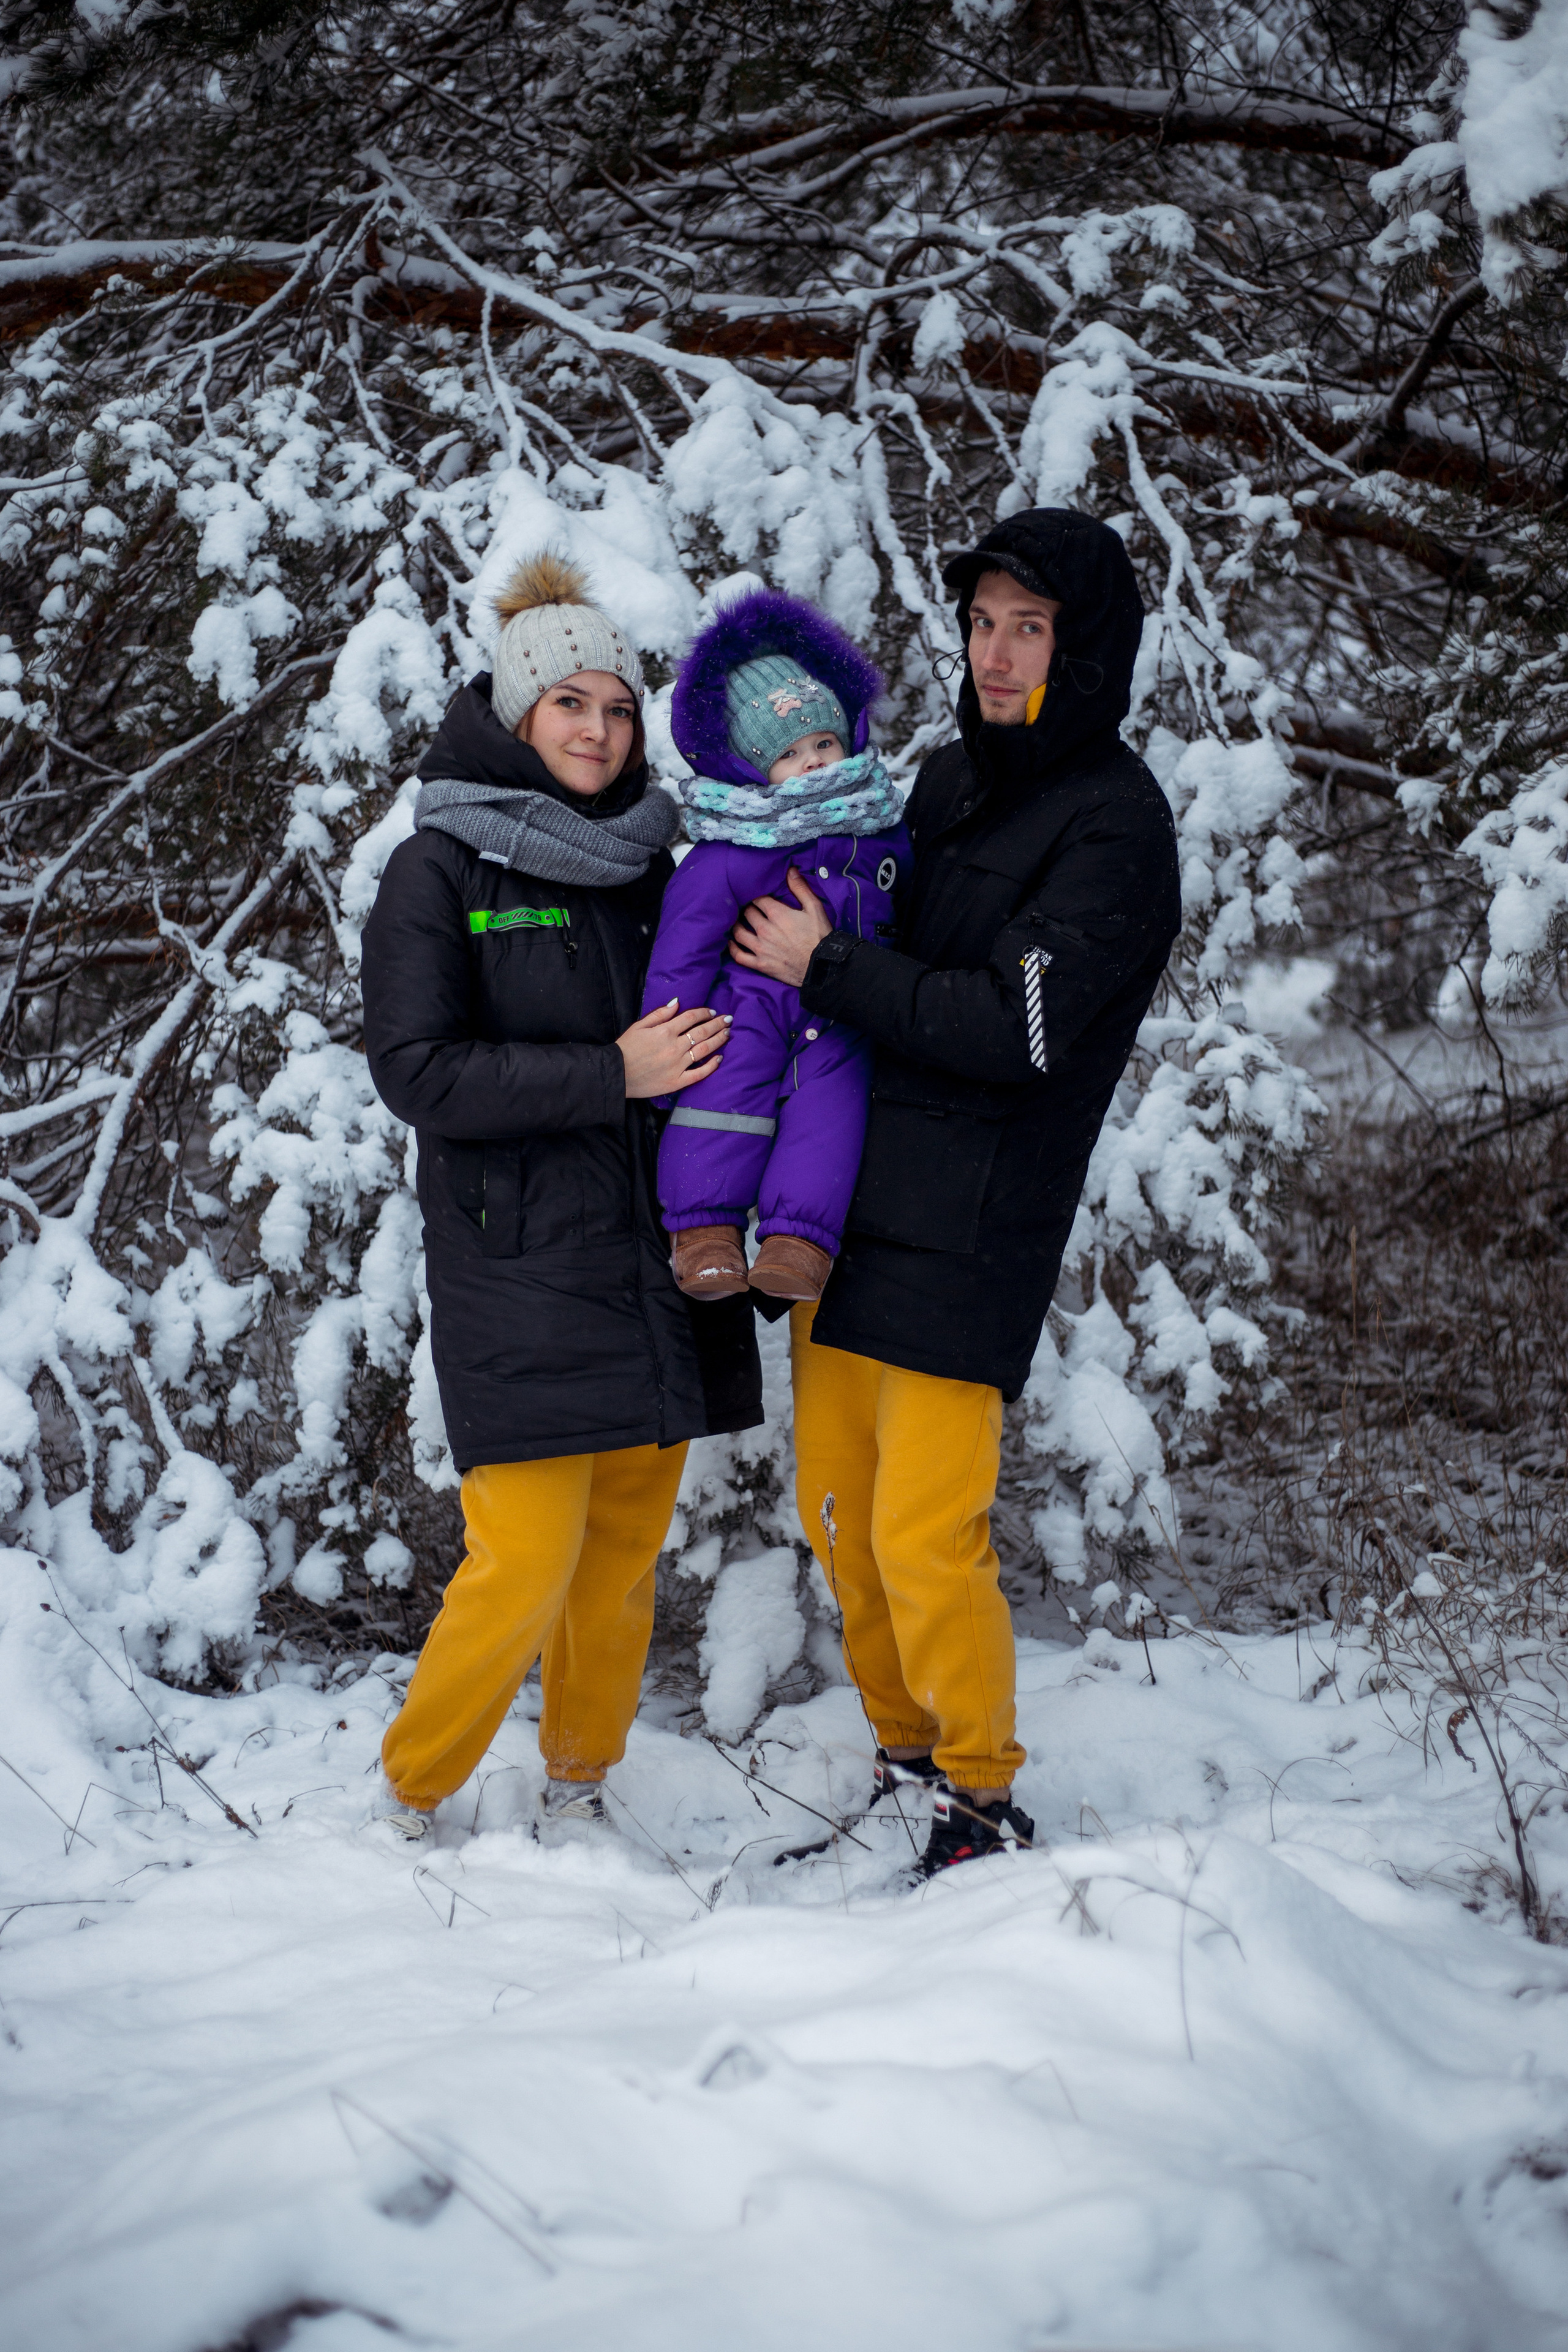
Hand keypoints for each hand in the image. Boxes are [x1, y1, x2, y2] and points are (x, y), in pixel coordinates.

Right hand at [617, 999, 729, 1097]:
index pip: (691, 1018)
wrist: (617, 1074)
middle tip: (729, 1020)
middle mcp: (674, 1047)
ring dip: (718, 1040)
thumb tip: (677, 1002)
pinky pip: (699, 1074)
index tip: (712, 1012)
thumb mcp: (639, 1026)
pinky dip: (711, 1066)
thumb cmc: (626, 1048)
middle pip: (702, 1032)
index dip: (704, 1013)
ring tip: (728, 1034)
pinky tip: (719, 1059)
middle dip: (717, 1024)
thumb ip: (659, 1014)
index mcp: (665, 1031)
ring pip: (704, 1050)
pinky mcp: (677, 1081)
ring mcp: (677, 1065)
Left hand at [728, 868, 831, 986]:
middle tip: (751, 909)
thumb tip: (790, 869)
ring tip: (739, 922)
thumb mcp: (815, 908)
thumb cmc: (820, 937)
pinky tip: (732, 942)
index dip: (758, 897)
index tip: (760, 899)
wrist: (822, 967)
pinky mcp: (760, 964)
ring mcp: (761, 948)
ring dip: (736, 925)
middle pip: (747, 913)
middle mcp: (765, 929)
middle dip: (748, 909)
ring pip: (738, 932)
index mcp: (777, 914)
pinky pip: (739, 955)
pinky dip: (732, 948)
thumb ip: (800, 888)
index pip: (758, 899)